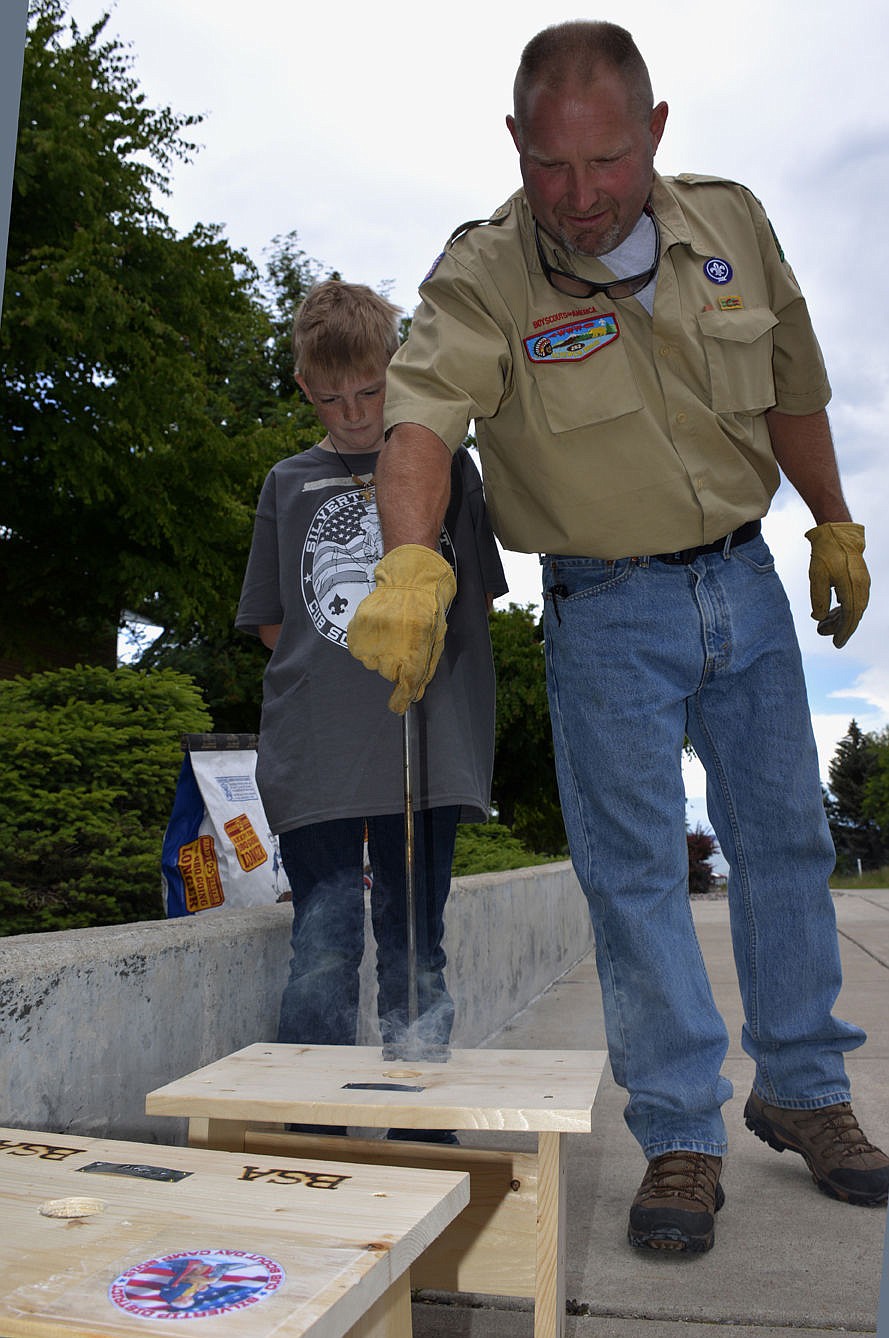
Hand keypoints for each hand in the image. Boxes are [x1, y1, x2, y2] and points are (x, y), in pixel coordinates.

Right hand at [347, 545, 456, 713]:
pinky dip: (367, 645)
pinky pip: (359, 651)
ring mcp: (372, 637)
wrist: (408, 577)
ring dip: (381, 654)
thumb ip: (426, 668)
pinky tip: (378, 630)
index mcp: (415, 647)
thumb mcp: (436, 638)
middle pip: (388, 674)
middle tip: (403, 644)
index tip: (397, 707)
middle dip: (396, 666)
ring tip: (391, 633)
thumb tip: (415, 694)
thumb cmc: (427, 608)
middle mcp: (391, 645)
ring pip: (372, 663)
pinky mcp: (357, 630)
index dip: (400, 699)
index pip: (405, 683)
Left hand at [804, 522, 869, 647]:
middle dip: (839, 627)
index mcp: (852, 586)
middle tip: (821, 632)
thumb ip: (819, 599)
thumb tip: (820, 618)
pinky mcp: (859, 580)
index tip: (836, 644)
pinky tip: (831, 612)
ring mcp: (862, 583)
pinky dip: (843, 609)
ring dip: (839, 618)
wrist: (837, 533)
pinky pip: (854, 599)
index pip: (850, 616)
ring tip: (821, 624)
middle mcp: (861, 586)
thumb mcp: (817, 576)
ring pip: (854, 608)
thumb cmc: (826, 553)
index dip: (843, 632)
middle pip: (853, 615)